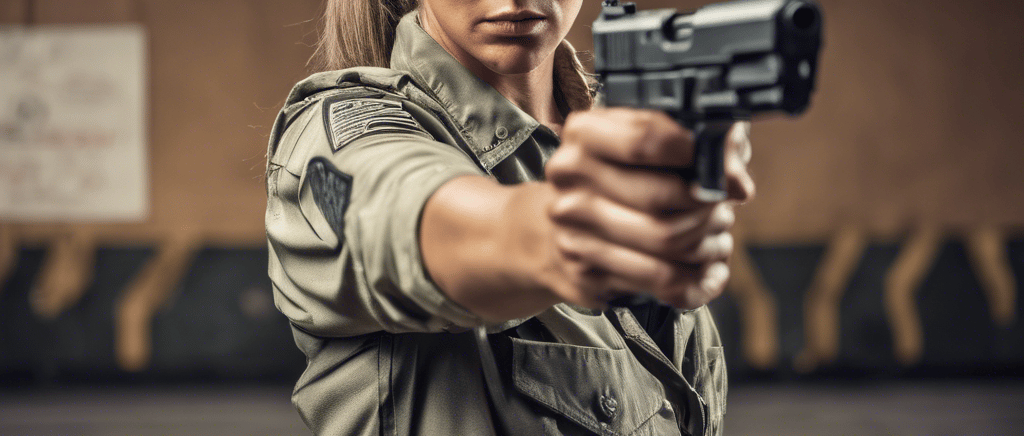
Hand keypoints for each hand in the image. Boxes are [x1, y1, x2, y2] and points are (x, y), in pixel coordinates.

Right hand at [543, 108, 753, 309]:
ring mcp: (573, 229)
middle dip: (708, 206)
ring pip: (667, 242)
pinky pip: (663, 283)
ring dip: (708, 243)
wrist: (557, 230)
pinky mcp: (586, 274)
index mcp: (584, 134)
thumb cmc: (618, 178)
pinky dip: (700, 280)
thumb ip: (696, 141)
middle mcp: (570, 180)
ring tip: (716, 237)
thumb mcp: (648, 142)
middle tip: (724, 208)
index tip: (728, 170)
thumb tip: (735, 174)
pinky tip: (710, 270)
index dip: (697, 154)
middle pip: (661, 197)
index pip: (646, 140)